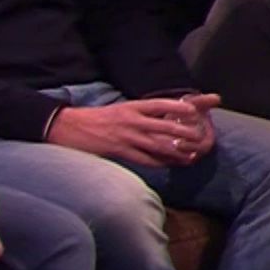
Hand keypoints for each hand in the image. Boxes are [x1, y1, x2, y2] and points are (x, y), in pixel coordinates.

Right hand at [47, 96, 217, 167]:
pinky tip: (170, 164)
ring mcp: (126, 136)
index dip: (179, 107)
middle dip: (185, 132)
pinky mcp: (120, 151)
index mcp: (132, 106)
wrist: (69, 127)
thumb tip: (162, 120)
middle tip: (200, 136)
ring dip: (176, 150)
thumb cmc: (96, 118)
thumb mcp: (120, 109)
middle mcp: (132, 120)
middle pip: (165, 126)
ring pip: (158, 144)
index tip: (195, 111)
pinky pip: (145, 159)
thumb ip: (140, 114)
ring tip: (191, 154)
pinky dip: (159, 162)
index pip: (161, 104)